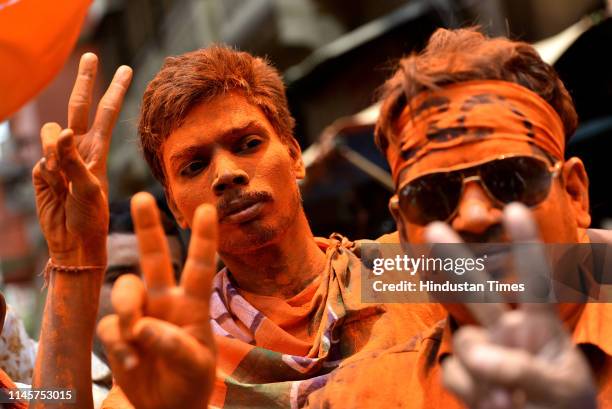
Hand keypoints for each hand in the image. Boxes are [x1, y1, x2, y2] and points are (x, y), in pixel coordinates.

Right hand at [32, 53, 131, 265]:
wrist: (72, 241)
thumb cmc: (90, 217)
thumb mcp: (89, 188)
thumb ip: (74, 160)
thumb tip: (62, 131)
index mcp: (99, 150)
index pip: (107, 113)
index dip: (115, 91)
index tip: (127, 69)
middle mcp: (80, 148)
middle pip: (80, 107)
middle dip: (85, 81)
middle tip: (90, 54)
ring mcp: (59, 157)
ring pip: (52, 132)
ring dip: (55, 146)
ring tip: (62, 174)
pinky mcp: (43, 169)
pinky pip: (40, 157)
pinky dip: (46, 167)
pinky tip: (52, 185)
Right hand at [97, 192, 216, 408]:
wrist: (165, 407)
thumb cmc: (189, 381)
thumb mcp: (194, 366)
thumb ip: (173, 345)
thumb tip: (143, 326)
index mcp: (192, 305)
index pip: (199, 267)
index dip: (203, 239)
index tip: (207, 209)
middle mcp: (166, 302)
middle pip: (154, 258)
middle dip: (148, 227)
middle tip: (141, 198)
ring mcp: (141, 314)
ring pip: (126, 288)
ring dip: (128, 308)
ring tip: (136, 335)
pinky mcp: (120, 331)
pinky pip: (111, 325)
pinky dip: (119, 343)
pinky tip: (131, 361)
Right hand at [426, 203, 596, 408]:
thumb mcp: (560, 390)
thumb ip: (519, 368)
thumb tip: (473, 354)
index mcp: (541, 328)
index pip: (533, 280)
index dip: (525, 243)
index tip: (515, 208)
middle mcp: (508, 333)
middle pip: (478, 291)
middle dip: (456, 259)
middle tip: (433, 228)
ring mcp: (484, 355)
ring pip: (464, 342)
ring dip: (481, 371)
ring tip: (510, 405)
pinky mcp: (466, 379)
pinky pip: (453, 373)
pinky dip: (470, 392)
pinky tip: (490, 407)